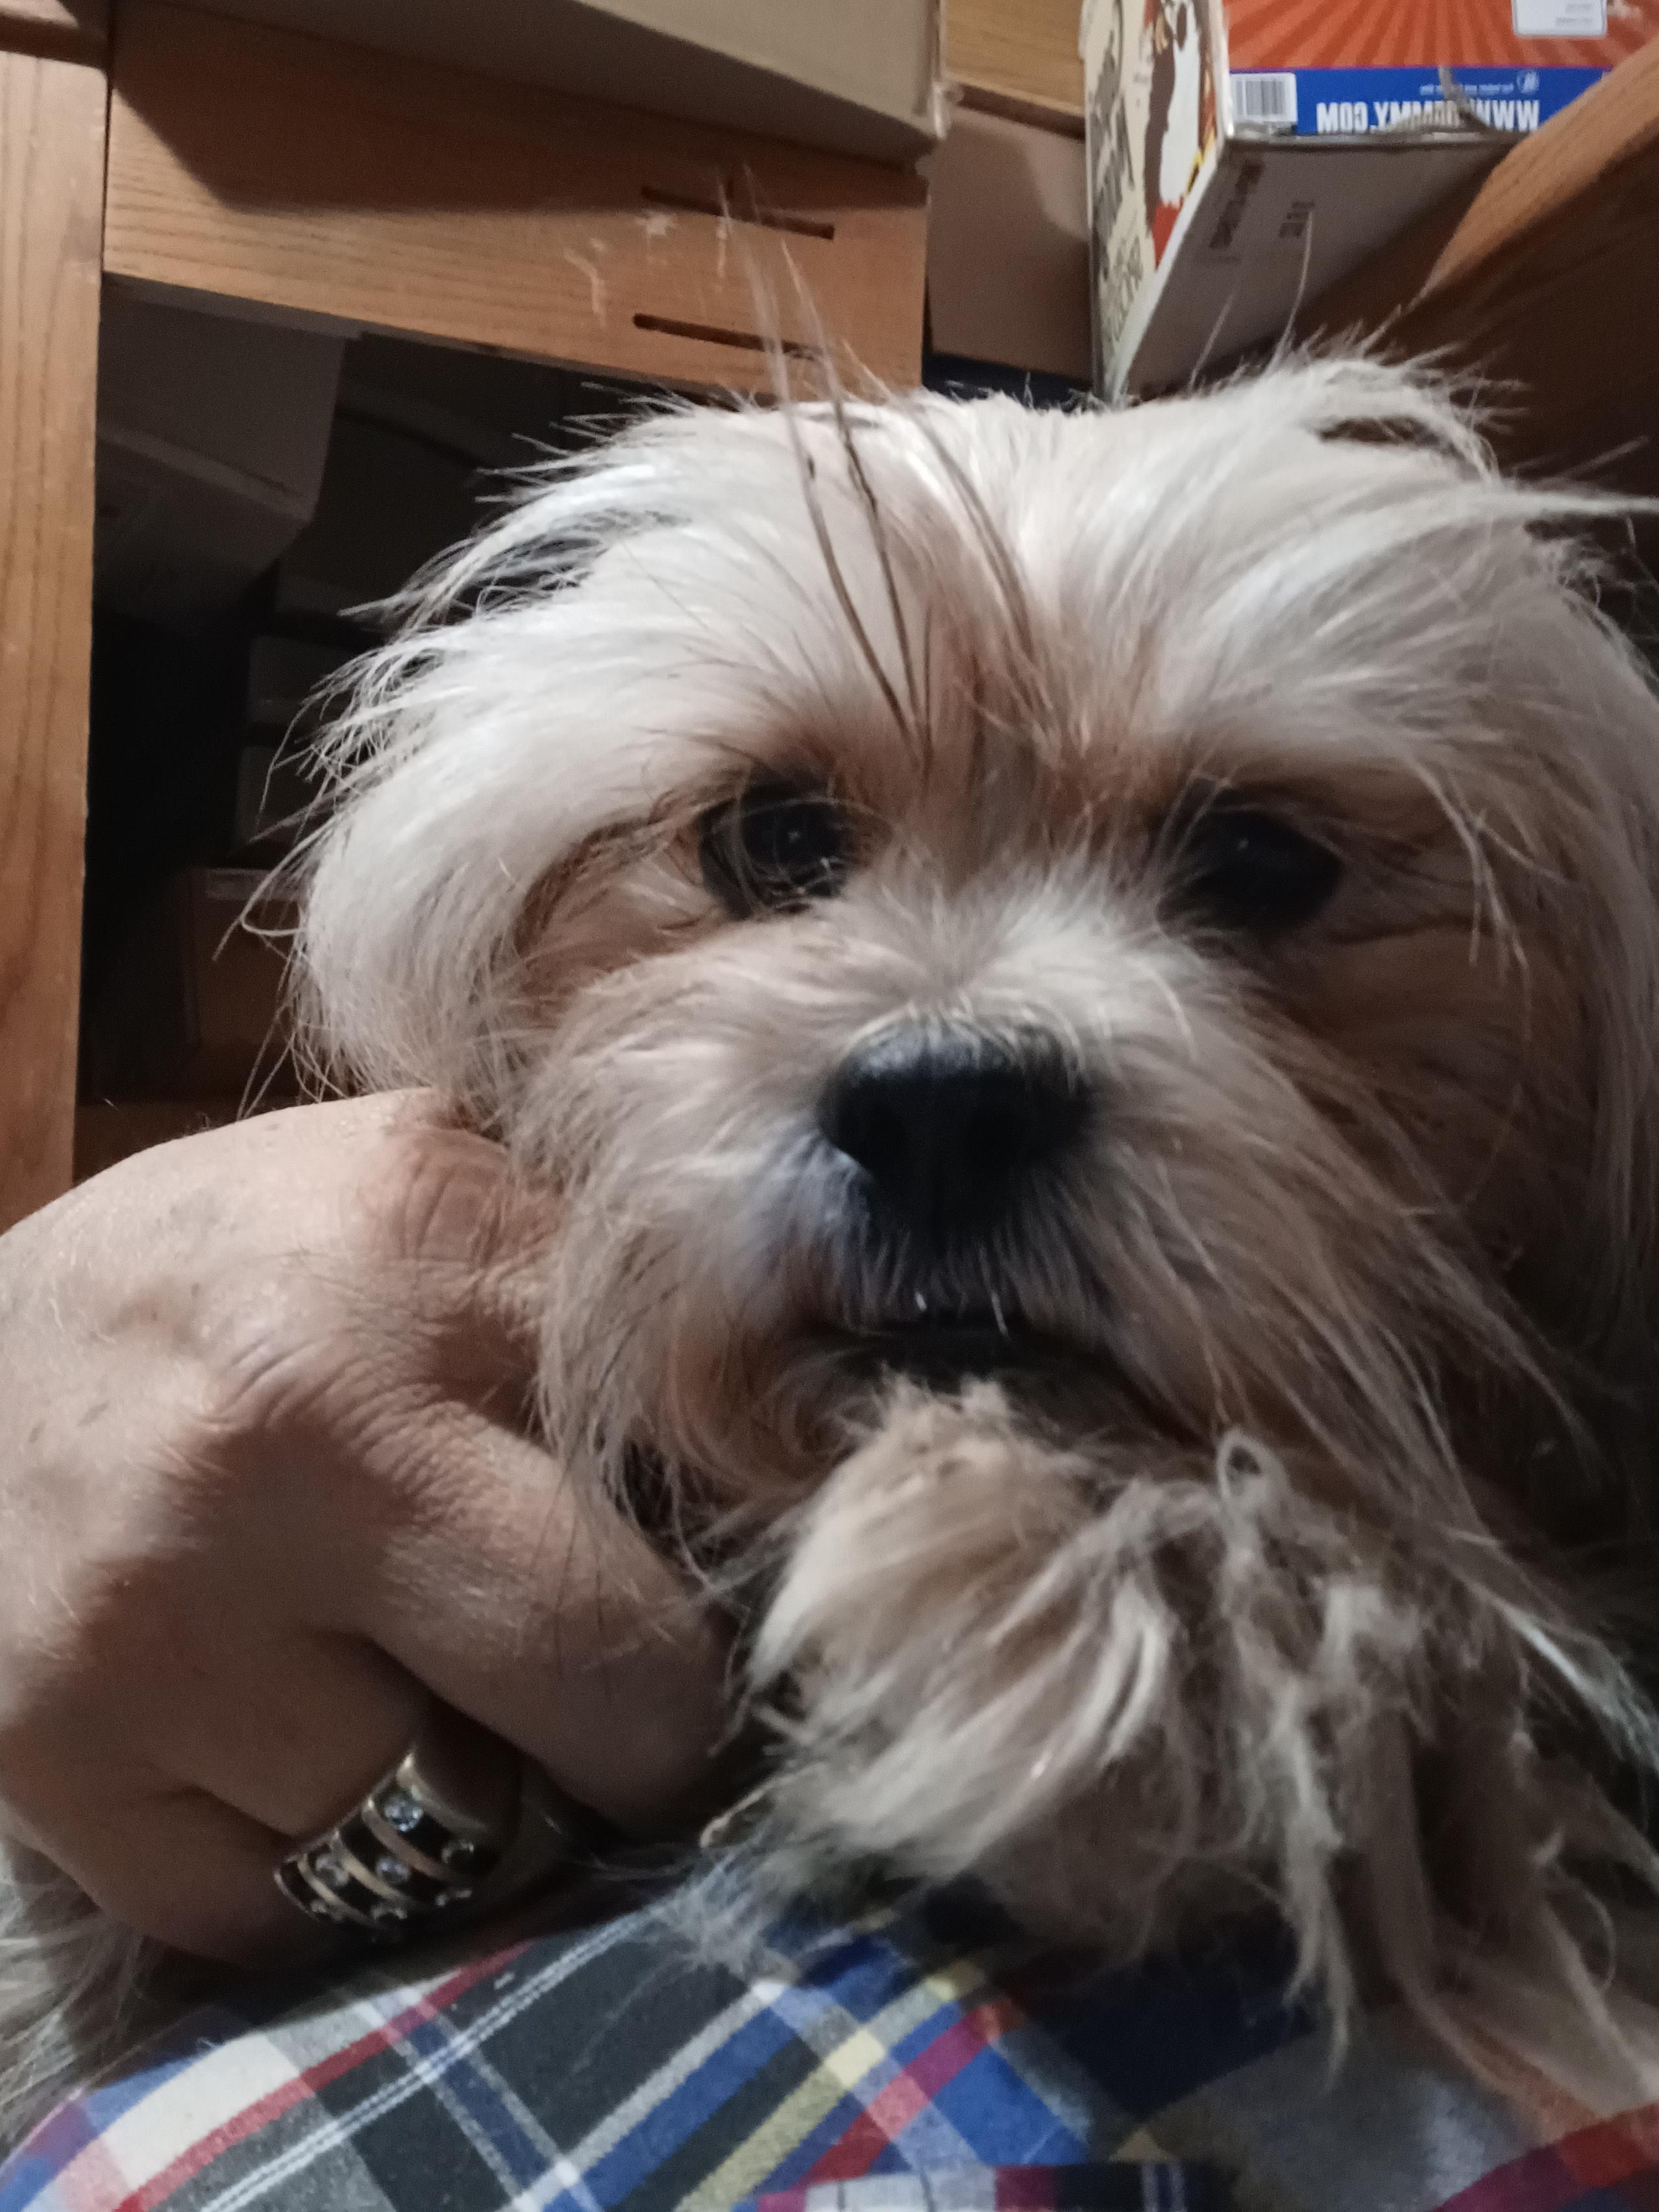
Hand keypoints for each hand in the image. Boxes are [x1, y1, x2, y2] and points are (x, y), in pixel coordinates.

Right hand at [0, 1094, 726, 1962]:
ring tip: (428, 1687)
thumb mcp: (434, 1201)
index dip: (773, 1537)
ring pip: (473, 1833)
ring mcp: (165, 1613)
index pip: (717, 1451)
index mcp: (422, 1241)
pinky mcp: (65, 1763)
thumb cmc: (253, 1278)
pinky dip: (337, 1864)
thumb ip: (612, 1299)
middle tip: (617, 1677)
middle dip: (653, 1713)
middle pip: (628, 1687)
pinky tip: (307, 1743)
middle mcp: (294, 1424)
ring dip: (492, 1798)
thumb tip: (823, 1441)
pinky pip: (304, 1915)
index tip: (776, 1570)